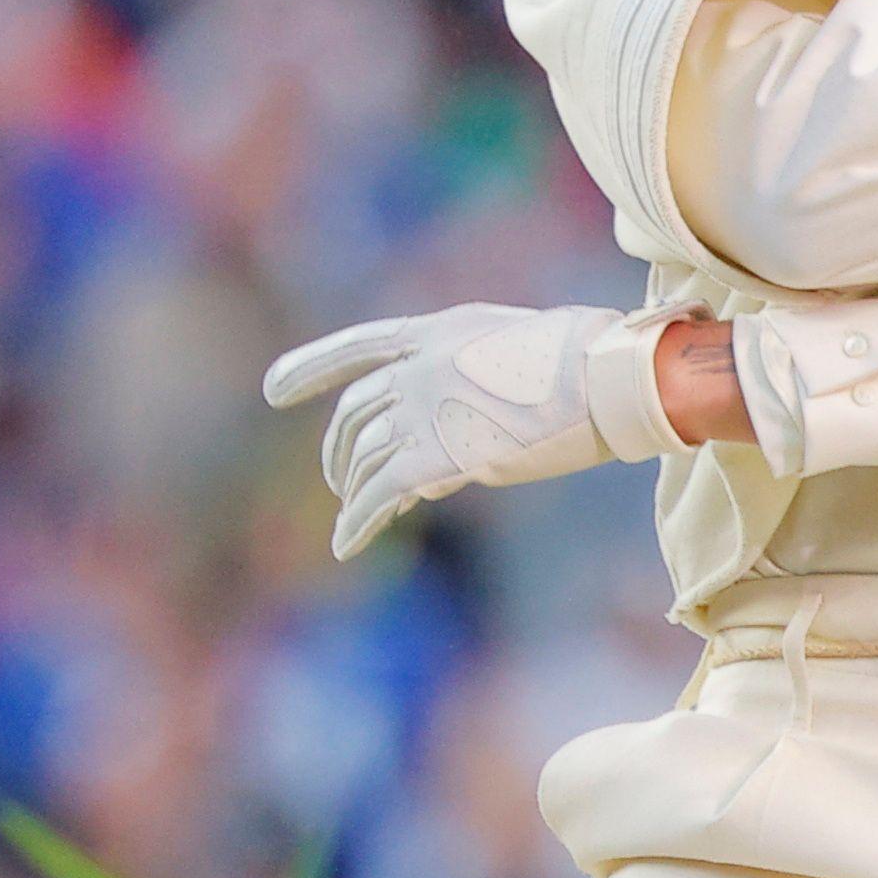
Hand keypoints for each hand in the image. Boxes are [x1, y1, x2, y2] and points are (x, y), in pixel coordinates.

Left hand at [261, 300, 695, 557]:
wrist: (604, 378)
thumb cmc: (586, 359)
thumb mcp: (515, 345)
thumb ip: (471, 374)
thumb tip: (459, 417)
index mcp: (436, 332)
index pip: (359, 349)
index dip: (310, 367)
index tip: (273, 389)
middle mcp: (416, 370)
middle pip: (353, 416)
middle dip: (338, 451)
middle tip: (339, 479)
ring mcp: (422, 412)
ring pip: (362, 460)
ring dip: (351, 491)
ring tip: (353, 515)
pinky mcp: (434, 458)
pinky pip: (376, 496)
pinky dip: (355, 523)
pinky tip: (346, 544)